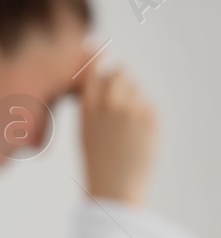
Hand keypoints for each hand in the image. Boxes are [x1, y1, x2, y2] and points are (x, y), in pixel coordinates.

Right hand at [75, 54, 156, 206]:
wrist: (116, 185)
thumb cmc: (97, 159)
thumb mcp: (85, 128)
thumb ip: (92, 102)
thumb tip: (104, 73)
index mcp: (88, 108)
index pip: (93, 70)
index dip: (95, 61)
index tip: (98, 52)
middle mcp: (111, 104)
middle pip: (119, 73)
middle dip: (118, 79)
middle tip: (116, 94)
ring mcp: (133, 109)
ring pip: (134, 87)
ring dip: (130, 96)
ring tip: (124, 122)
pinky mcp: (152, 116)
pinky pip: (147, 102)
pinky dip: (142, 111)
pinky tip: (135, 131)